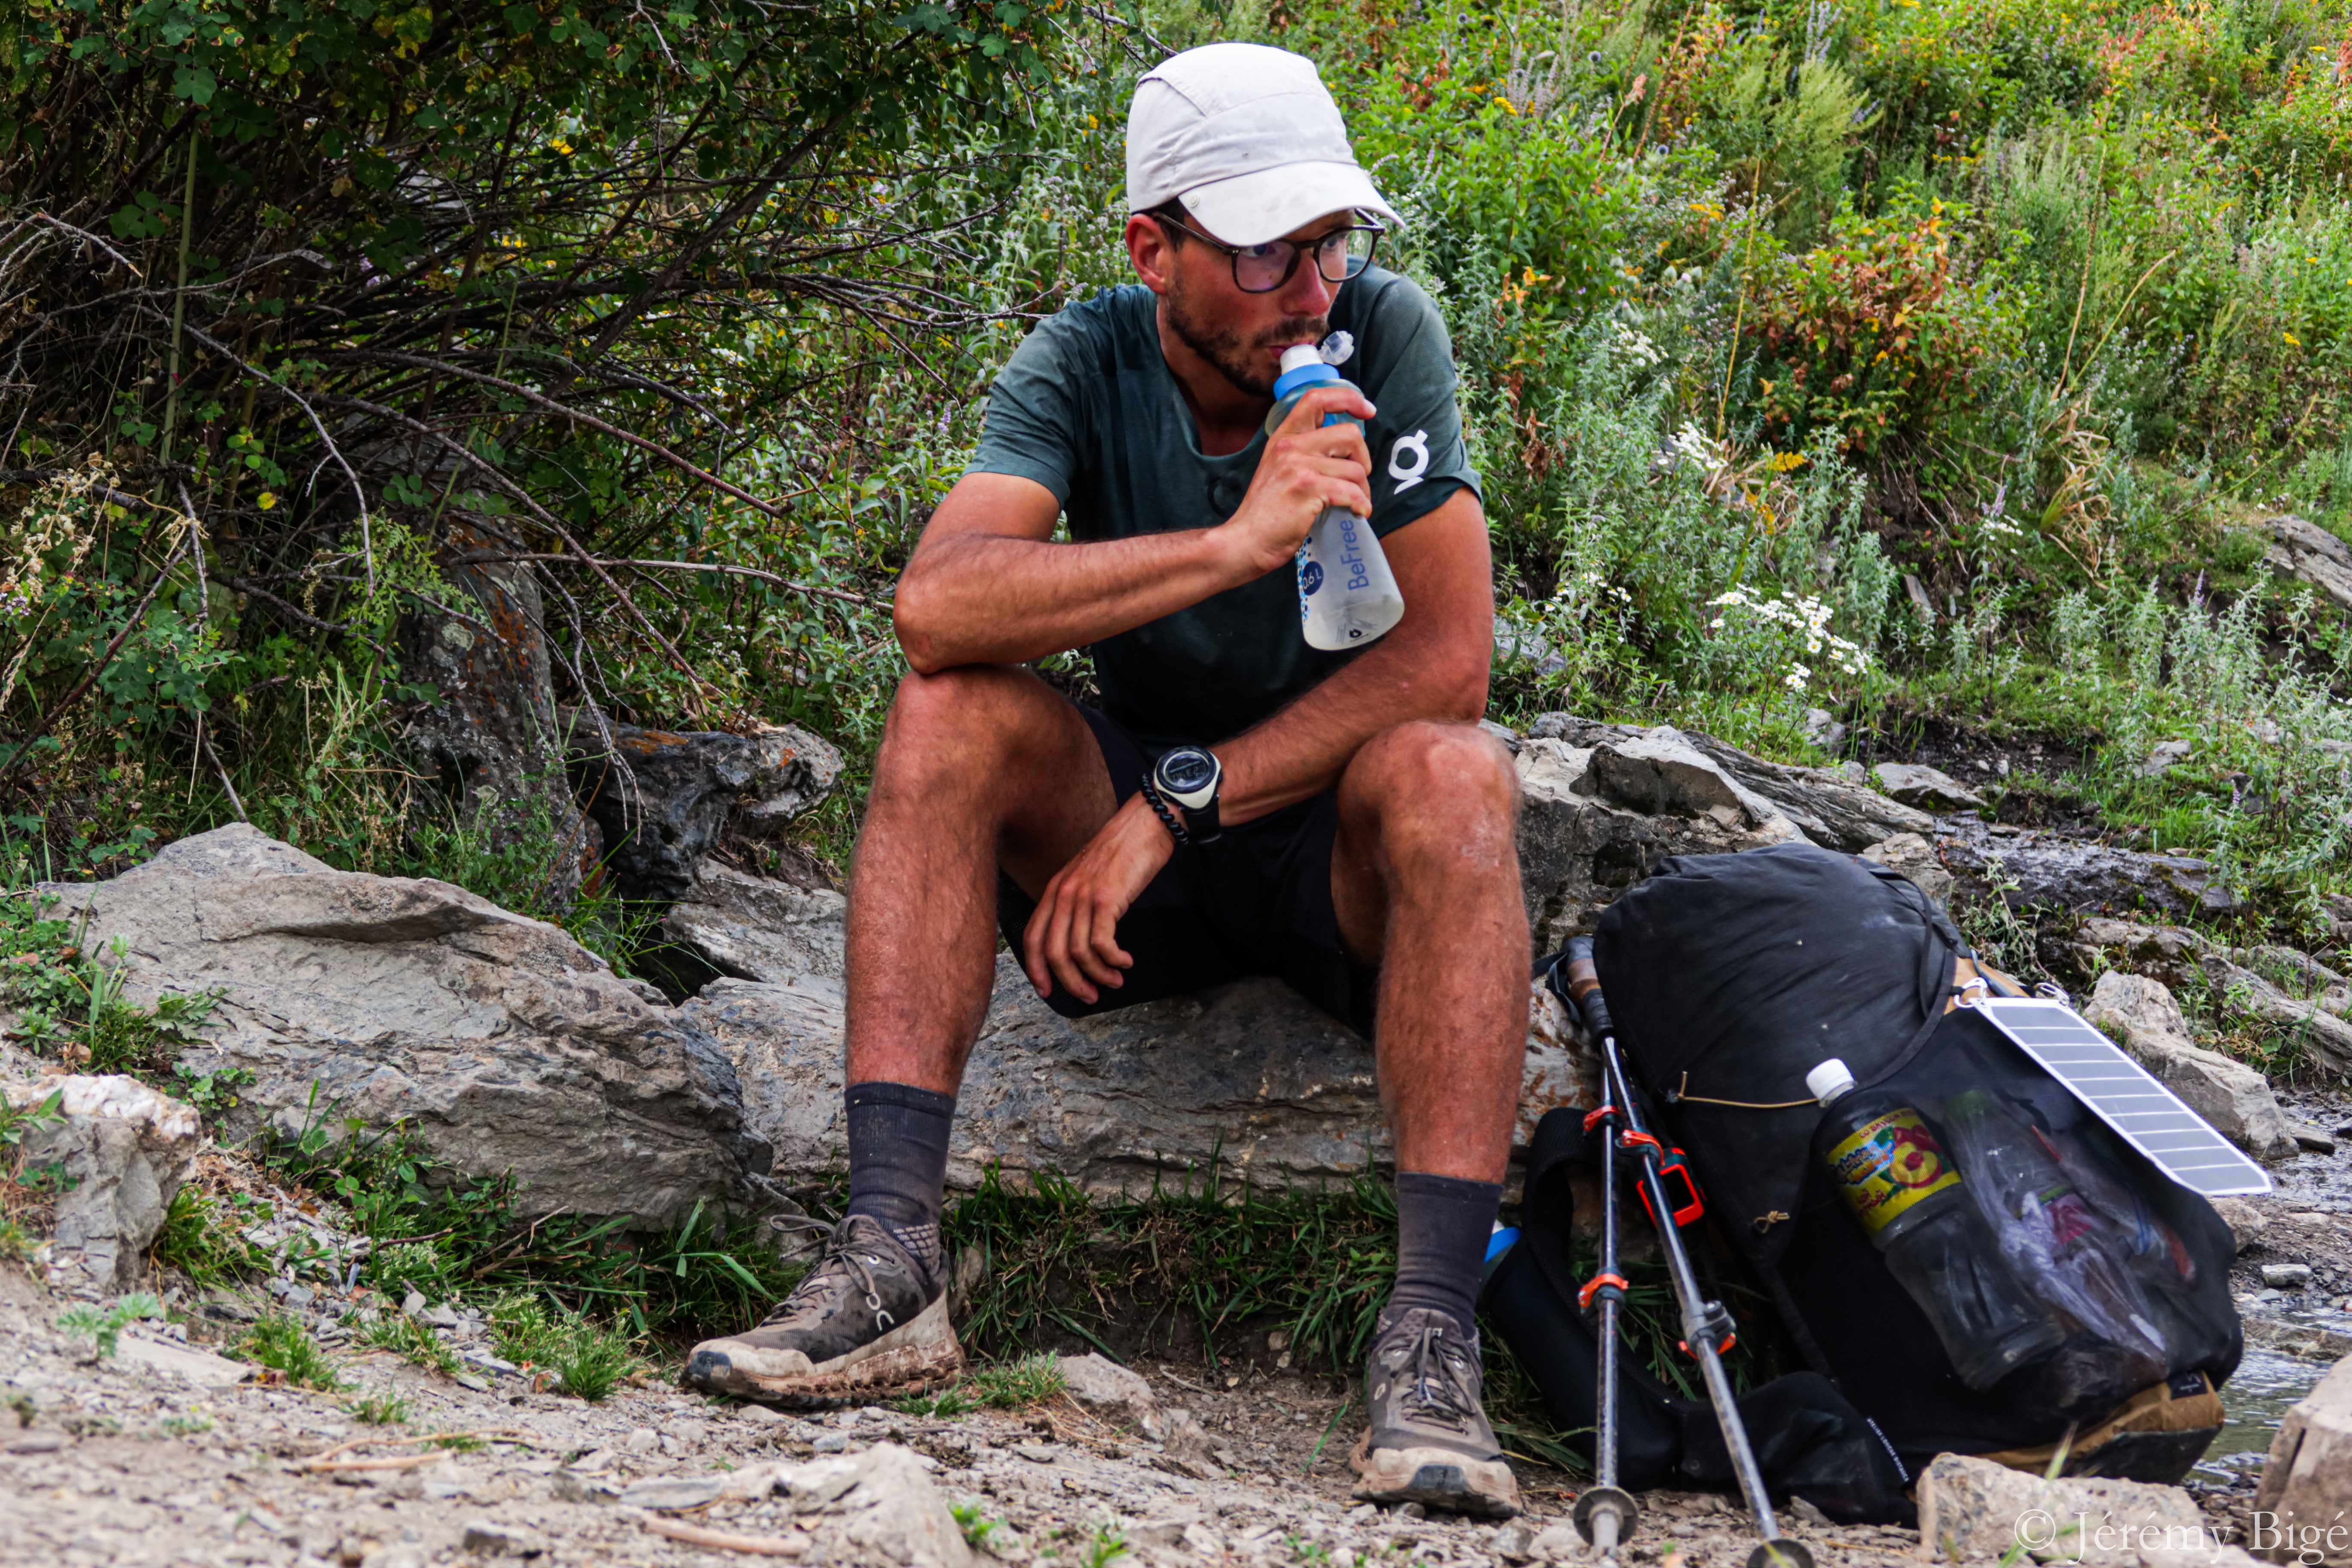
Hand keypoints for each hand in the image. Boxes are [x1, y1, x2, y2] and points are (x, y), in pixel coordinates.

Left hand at [1022, 793, 1174, 1004]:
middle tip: (1090, 995)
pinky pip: (1103, 944)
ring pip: (1079, 953)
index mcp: (1055, 890)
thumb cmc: (1123, 852)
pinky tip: (1126, 961)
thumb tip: (1080, 942)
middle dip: (1071, 982)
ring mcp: (1084, 896)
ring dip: (1099, 975)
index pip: (1033, 938)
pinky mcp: (1107, 899)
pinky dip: (1114, 960)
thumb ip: (1077, 903)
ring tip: (1115, 980)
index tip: (1049, 991)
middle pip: (1054, 952)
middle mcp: (1063, 893)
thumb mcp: (1088, 877)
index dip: (1037, 970)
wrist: (1145, 824)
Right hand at [1218, 383, 1376, 577]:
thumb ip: (1304, 452)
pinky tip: (1358, 512)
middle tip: (1358, 479)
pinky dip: (1361, 504)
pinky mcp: (1307, 489)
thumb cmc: (1268, 512)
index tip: (1367, 410)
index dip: (1348, 398)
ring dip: (1363, 489)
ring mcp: (1298, 466)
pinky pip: (1351, 491)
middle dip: (1364, 458)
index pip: (1316, 397)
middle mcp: (1290, 446)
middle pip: (1349, 434)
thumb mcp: (1279, 469)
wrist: (1246, 541)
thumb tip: (1346, 446)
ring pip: (1354, 469)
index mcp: (1284, 437)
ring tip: (1355, 503)